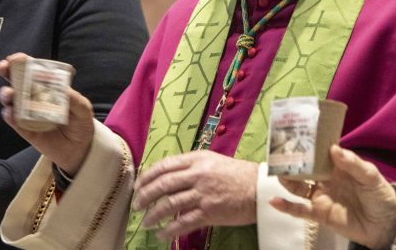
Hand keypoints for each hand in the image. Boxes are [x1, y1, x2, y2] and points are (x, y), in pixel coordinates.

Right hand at [0, 53, 94, 173]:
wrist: (80, 149)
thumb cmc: (80, 123)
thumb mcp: (83, 108)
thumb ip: (73, 99)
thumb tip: (62, 89)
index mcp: (47, 87)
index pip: (32, 71)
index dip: (22, 63)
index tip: (16, 58)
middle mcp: (33, 97)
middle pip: (16, 81)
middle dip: (7, 72)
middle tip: (3, 68)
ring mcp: (27, 113)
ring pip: (11, 101)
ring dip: (7, 94)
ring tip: (9, 94)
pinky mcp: (25, 130)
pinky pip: (14, 122)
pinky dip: (10, 116)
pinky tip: (10, 112)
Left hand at [133, 150, 258, 239]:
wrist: (259, 188)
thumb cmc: (238, 174)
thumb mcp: (214, 161)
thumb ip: (192, 165)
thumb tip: (169, 174)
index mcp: (198, 160)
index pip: (165, 166)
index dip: (148, 176)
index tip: (139, 185)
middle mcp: (198, 175)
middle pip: (163, 184)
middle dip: (145, 196)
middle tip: (136, 205)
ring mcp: (203, 194)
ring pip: (170, 204)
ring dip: (154, 215)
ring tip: (146, 222)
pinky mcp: (210, 212)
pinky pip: (184, 222)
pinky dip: (170, 230)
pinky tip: (162, 235)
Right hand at [269, 146, 395, 249]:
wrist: (385, 226)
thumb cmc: (380, 196)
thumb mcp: (371, 176)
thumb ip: (353, 163)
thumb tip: (333, 148)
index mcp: (338, 165)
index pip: (319, 151)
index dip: (308, 143)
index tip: (295, 132)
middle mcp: (326, 178)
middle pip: (305, 167)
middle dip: (292, 160)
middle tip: (278, 151)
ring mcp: (320, 195)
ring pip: (298, 186)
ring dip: (286, 179)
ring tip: (276, 172)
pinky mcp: (318, 213)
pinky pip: (300, 210)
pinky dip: (286, 206)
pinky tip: (274, 201)